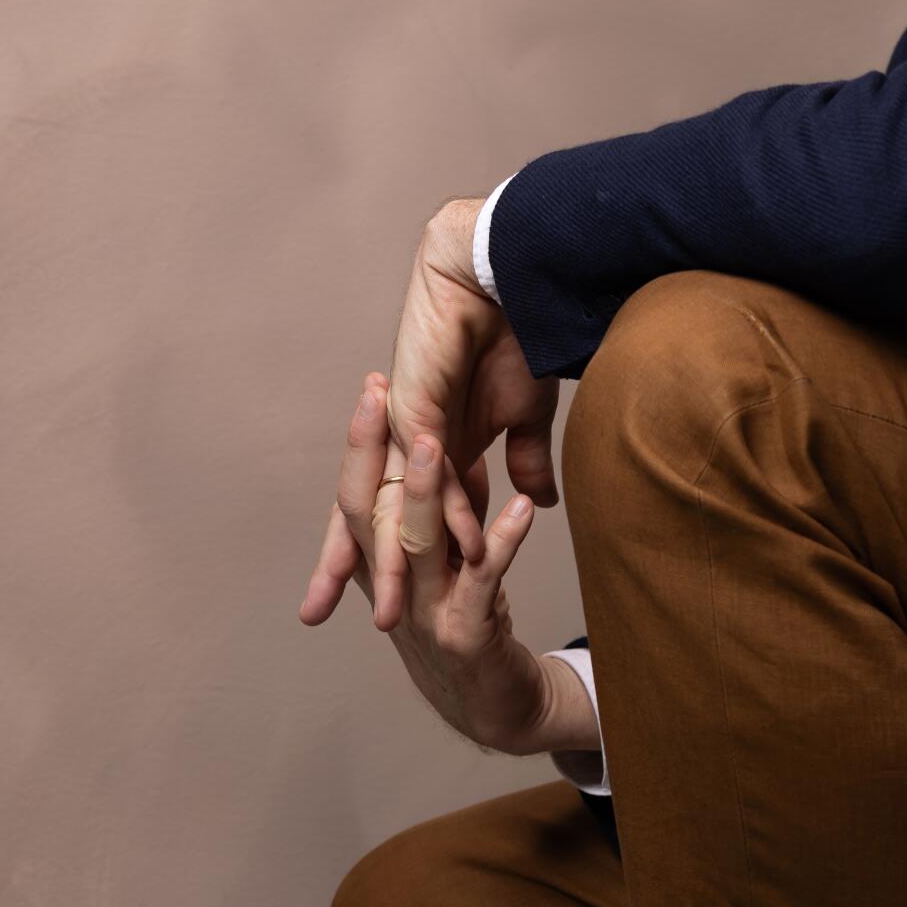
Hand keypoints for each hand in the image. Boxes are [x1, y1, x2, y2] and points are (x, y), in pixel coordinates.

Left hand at [299, 197, 559, 631]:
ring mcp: (405, 430)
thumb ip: (524, 460)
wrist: (501, 279)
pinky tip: (462, 550)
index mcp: (431, 448)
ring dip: (397, 565)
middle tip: (373, 627)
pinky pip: (430, 474)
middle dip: (368, 577)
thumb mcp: (525, 415)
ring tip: (395, 615)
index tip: (402, 606)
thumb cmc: (513, 336)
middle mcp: (408, 444)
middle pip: (378, 521)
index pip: (407, 514)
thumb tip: (538, 501)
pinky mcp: (415, 410)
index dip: (403, 559)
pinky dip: (449, 513)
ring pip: (390, 509)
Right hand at [311, 371, 565, 755]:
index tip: (372, 385)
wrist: (497, 711)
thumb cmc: (476, 629)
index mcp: (385, 567)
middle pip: (371, 509)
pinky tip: (525, 507)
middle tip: (380, 390)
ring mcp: (426, 614)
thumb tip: (452, 456)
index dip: (363, 442)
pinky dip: (503, 540)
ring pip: (416, 543)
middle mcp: (393, 589)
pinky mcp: (467, 635)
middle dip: (375, 448)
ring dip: (426, 491)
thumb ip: (446, 518)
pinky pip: (483, 580)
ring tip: (433, 441)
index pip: (360, 494)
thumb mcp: (453, 566)